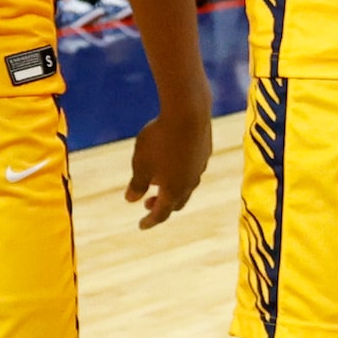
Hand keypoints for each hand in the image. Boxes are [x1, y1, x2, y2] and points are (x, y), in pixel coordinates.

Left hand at [125, 98, 212, 229]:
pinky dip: (182, 170)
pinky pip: (193, 168)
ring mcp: (201, 167)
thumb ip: (137, 185)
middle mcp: (190, 183)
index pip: (161, 214)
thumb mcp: (140, 164)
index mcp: (173, 191)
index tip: (140, 225)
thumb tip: (131, 199)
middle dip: (163, 205)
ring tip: (159, 178)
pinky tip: (174, 158)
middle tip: (149, 202)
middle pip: (177, 202)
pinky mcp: (206, 151)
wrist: (188, 112)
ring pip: (187, 184)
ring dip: (173, 187)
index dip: (149, 221)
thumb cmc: (159, 140)